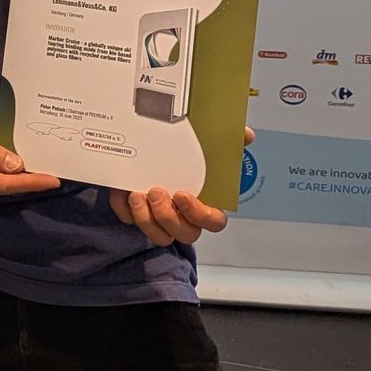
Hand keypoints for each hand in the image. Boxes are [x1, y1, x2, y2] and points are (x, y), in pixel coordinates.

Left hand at [110, 126, 252, 245]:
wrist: (146, 147)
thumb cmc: (180, 153)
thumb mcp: (205, 143)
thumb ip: (228, 140)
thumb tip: (246, 134)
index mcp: (205, 203)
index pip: (213, 222)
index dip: (200, 215)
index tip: (182, 195)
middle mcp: (183, 216)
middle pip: (185, 234)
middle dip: (169, 217)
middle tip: (156, 193)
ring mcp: (159, 219)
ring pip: (159, 236)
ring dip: (147, 219)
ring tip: (137, 195)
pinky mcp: (136, 214)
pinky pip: (130, 221)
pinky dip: (126, 210)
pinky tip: (124, 193)